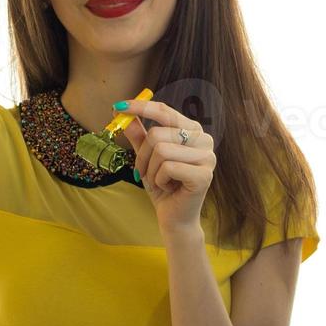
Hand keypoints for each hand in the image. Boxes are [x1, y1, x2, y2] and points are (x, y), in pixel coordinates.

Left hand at [118, 98, 215, 235]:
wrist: (175, 218)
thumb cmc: (163, 186)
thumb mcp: (146, 157)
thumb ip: (138, 134)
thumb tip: (121, 112)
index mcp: (193, 130)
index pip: (165, 111)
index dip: (141, 107)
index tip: (119, 106)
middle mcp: (204, 139)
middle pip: (158, 133)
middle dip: (142, 156)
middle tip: (143, 172)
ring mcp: (207, 157)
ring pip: (161, 151)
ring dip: (151, 170)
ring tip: (160, 181)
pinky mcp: (203, 175)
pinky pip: (168, 168)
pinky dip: (160, 180)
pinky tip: (169, 188)